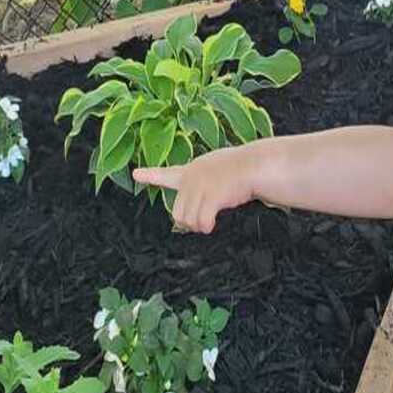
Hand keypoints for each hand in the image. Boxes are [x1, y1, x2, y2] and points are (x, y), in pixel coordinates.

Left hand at [132, 146, 256, 233]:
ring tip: (210, 220)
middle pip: (177, 213)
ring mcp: (199, 186)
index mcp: (190, 171)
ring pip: (187, 220)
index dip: (150, 175)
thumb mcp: (214, 170)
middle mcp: (191, 178)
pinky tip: (213, 224)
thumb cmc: (240, 170)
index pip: (166, 173)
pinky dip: (206, 227)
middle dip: (188, 222)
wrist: (255, 165)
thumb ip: (200, 185)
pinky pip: (201, 222)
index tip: (137, 174)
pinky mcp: (210, 195)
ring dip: (198, 226)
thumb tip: (194, 208)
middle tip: (203, 219)